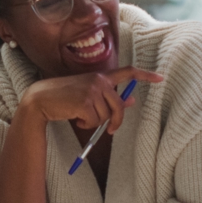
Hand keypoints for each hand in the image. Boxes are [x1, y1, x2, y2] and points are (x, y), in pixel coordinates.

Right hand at [18, 67, 163, 134]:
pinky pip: (95, 121)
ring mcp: (92, 90)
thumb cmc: (64, 97)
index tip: (160, 78)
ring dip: (95, 122)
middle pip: (119, 105)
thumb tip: (131, 101)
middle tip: (110, 131)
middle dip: (116, 121)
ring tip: (80, 116)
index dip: (145, 76)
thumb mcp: (88, 94)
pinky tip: (76, 118)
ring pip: (106, 116)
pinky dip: (86, 125)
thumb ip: (109, 97)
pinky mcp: (85, 102)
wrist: (41, 99)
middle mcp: (99, 80)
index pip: (128, 72)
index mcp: (100, 76)